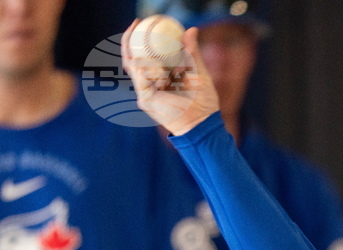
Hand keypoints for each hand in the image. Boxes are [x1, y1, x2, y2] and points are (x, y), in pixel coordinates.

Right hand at [121, 20, 219, 134]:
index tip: (141, 21)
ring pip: (133, 67)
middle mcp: (149, 82)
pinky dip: (146, 71)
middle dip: (128, 39)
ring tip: (152, 53)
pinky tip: (155, 68)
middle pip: (131, 57)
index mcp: (160, 74)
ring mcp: (145, 91)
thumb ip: (193, 53)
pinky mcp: (145, 100)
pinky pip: (140, 80)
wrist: (202, 124)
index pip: (143, 52)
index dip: (138, 36)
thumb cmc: (204, 101)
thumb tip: (191, 29)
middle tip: (136, 24)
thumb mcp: (199, 73)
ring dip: (141, 56)